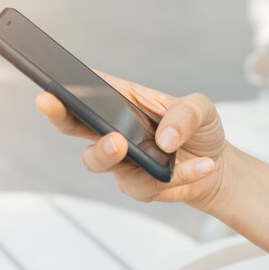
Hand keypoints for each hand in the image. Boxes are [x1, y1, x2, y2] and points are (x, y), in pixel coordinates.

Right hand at [36, 71, 230, 208]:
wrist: (217, 167)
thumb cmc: (199, 129)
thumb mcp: (200, 108)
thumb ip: (185, 114)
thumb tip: (164, 138)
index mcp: (122, 101)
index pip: (88, 91)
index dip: (65, 88)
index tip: (51, 83)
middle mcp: (113, 130)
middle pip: (73, 125)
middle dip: (58, 115)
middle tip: (54, 106)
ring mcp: (121, 160)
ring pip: (96, 160)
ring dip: (106, 152)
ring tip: (126, 145)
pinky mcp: (137, 186)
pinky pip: (144, 185)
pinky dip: (178, 176)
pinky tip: (201, 166)